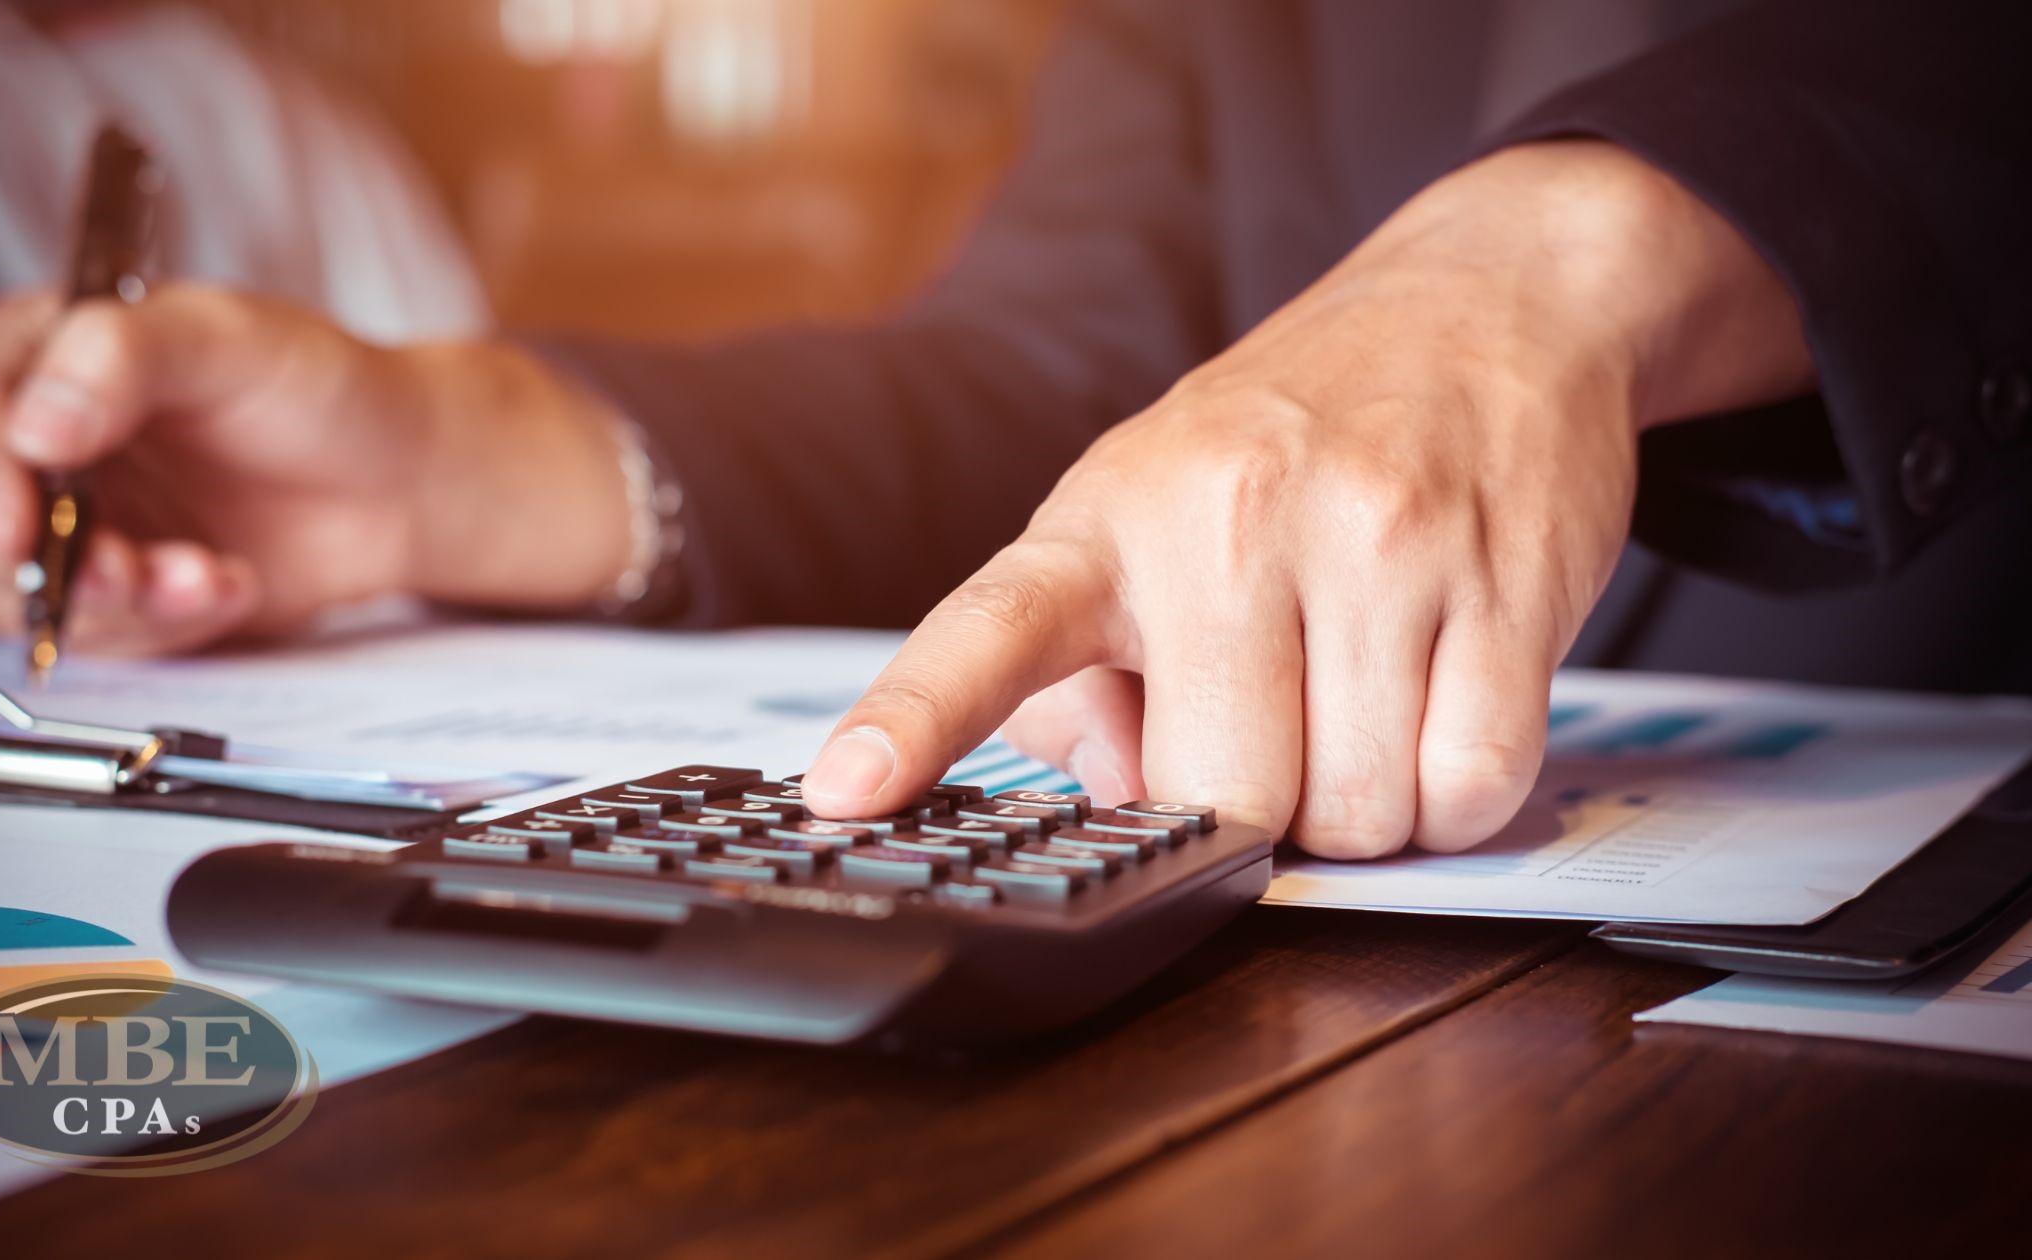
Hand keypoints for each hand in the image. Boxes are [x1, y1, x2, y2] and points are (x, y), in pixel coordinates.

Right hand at [0, 284, 632, 653]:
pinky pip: (94, 635)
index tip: (21, 519)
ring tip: (205, 574)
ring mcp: (71, 522)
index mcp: (44, 352)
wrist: (396, 478)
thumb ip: (123, 358)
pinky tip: (228, 582)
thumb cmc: (316, 388)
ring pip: (15, 594)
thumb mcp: (228, 339)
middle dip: (32, 560)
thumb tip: (33, 426)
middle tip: (120, 570)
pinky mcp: (113, 592)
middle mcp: (37, 439)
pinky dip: (161, 624)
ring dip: (110, 602)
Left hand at [800, 142, 1813, 856]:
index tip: (846, 797)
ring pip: (1360, 813)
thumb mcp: (1147, 513)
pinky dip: (1459, 793)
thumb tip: (1119, 794)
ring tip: (1367, 697)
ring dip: (1366, 805)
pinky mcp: (1503, 579)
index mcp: (1110, 515)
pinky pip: (1474, 789)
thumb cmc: (1292, 435)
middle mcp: (1229, 520)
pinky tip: (1443, 706)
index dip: (912, 722)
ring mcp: (1376, 542)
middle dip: (1255, 816)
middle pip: (1226, 798)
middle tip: (1279, 728)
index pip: (991, 629)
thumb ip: (1089, 675)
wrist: (1485, 298)